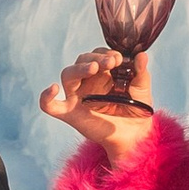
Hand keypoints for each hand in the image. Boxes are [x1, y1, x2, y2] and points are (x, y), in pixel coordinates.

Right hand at [40, 43, 158, 170]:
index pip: (98, 54)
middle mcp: (87, 81)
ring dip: (79, 68)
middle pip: (81, 61)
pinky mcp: (70, 114)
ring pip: (68, 75)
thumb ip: (141, 73)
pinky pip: (50, 106)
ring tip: (94, 68)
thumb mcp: (142, 89)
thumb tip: (141, 55)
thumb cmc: (137, 110)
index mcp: (103, 72)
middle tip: (111, 62)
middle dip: (95, 58)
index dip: (106, 53)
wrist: (135, 136)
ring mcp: (77, 97)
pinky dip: (47, 97)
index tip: (118, 58)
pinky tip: (53, 89)